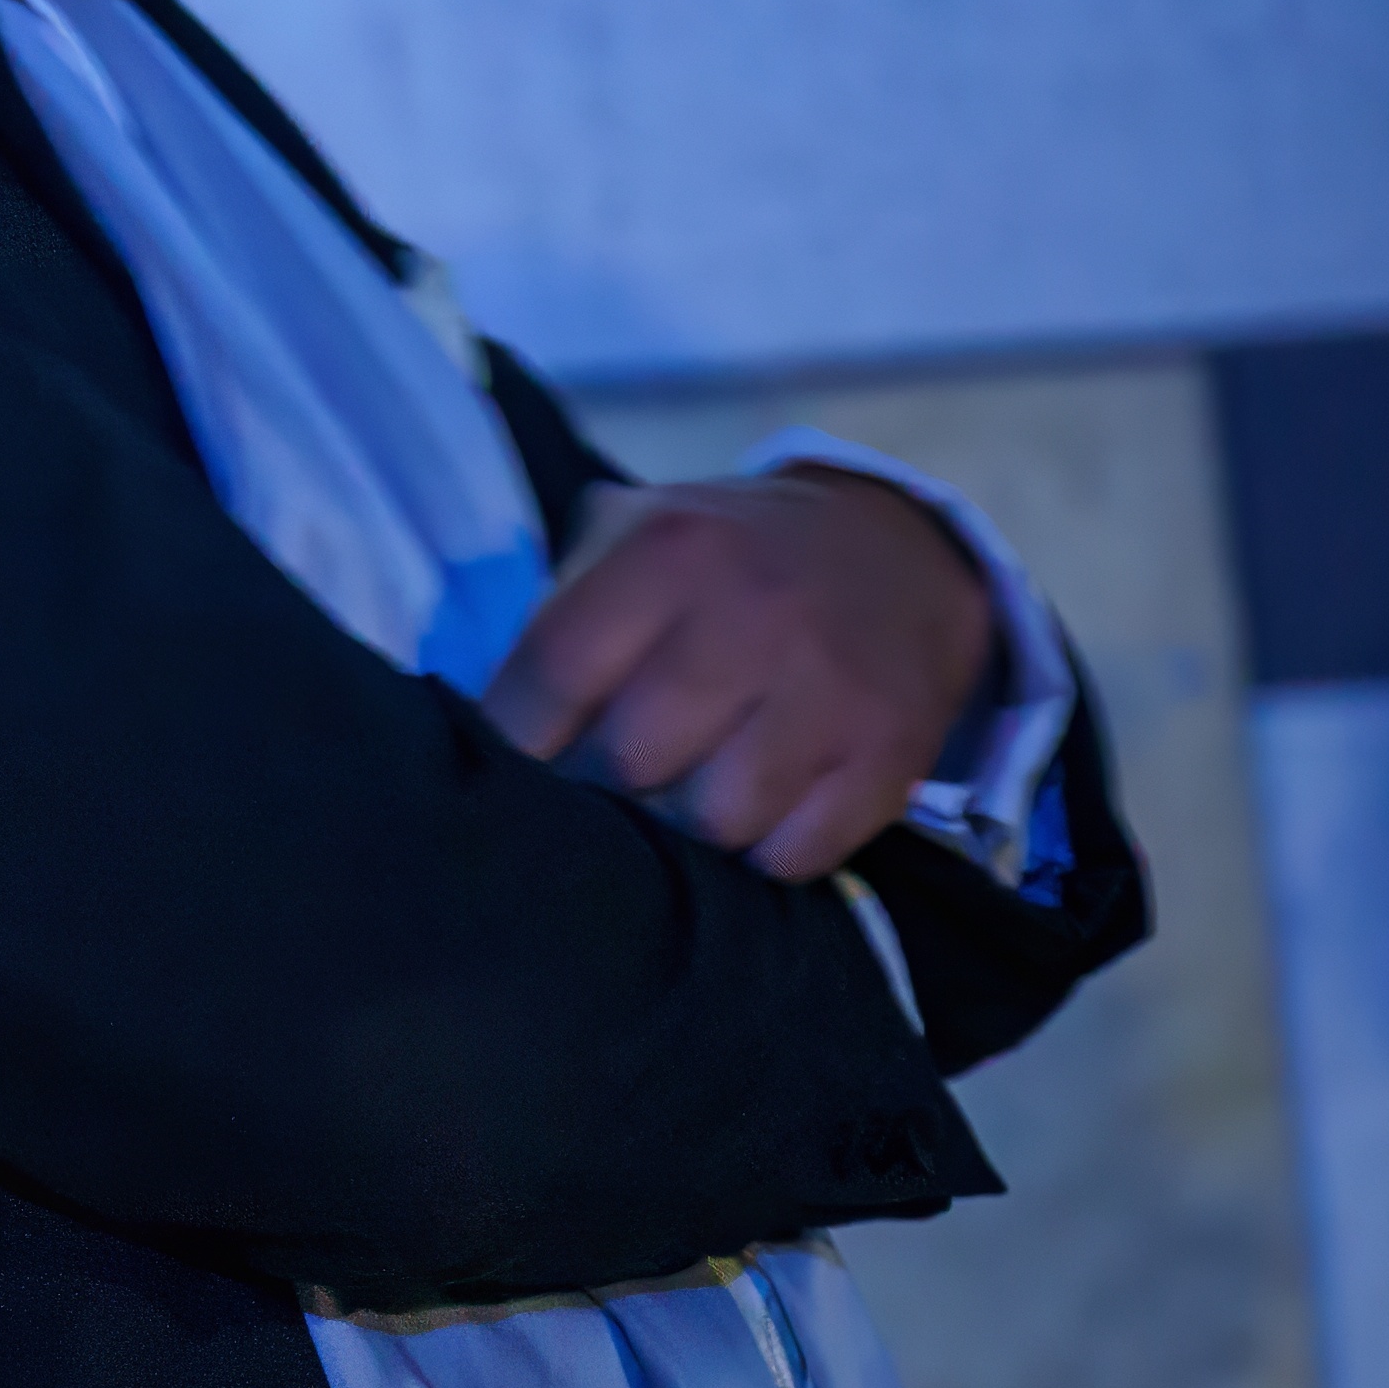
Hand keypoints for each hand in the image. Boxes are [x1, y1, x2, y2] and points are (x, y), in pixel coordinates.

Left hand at [481, 470, 997, 881]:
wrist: (905, 554)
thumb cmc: (735, 557)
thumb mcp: (643, 532)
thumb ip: (562, 609)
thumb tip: (483, 727)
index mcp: (675, 549)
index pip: (553, 675)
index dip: (517, 740)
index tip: (510, 768)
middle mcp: (754, 614)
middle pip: (628, 762)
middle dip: (607, 786)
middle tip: (613, 783)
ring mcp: (831, 690)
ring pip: (714, 821)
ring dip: (689, 827)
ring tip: (689, 794)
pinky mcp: (890, 755)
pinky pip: (793, 855)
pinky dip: (766, 850)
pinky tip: (762, 809)